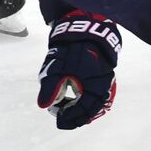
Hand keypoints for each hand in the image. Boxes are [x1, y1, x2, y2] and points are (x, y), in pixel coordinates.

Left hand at [36, 11, 120, 129]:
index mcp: (92, 86)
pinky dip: (90, 101)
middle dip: (77, 117)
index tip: (58, 118)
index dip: (70, 117)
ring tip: (70, 112)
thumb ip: (50, 88)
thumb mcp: (56, 68)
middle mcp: (102, 85)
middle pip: (92, 109)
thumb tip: (44, 106)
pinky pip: (100, 94)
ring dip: (84, 110)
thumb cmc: (70, 50)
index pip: (82, 110)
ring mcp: (106, 80)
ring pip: (97, 102)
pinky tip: (79, 101)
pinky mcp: (105, 76)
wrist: (85, 31)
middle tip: (64, 119)